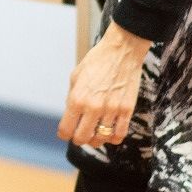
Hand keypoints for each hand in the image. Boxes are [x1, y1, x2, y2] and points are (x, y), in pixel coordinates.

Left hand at [58, 21, 152, 148]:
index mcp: (77, 98)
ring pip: (101, 139)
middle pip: (82, 138)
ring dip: (96, 139)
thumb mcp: (75, 77)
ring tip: (95, 133)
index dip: (64, 134)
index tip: (65, 133)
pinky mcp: (127, 110)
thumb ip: (72, 98)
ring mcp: (111, 110)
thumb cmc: (97, 61)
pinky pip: (119, 134)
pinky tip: (110, 132)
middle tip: (80, 133)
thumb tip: (71, 115)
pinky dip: (113, 138)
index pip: (66, 130)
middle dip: (78, 139)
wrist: (121, 51)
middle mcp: (93, 107)